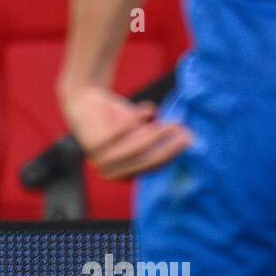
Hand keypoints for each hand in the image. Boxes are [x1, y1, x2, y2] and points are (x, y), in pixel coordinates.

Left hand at [58, 83, 192, 180]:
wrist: (87, 102)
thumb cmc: (118, 120)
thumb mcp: (141, 133)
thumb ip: (159, 138)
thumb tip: (189, 139)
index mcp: (123, 174)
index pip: (152, 168)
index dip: (172, 154)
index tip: (189, 141)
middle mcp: (110, 171)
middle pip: (145, 161)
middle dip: (168, 147)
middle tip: (185, 132)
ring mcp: (101, 159)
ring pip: (135, 149)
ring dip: (157, 135)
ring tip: (172, 122)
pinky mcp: (95, 143)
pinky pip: (124, 132)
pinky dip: (139, 119)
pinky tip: (148, 109)